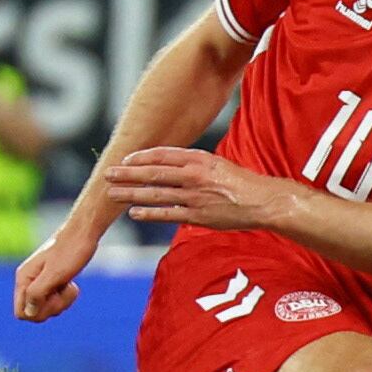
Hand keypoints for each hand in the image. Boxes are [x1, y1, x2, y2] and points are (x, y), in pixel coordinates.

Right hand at [13, 216, 104, 323]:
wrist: (83, 233)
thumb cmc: (71, 251)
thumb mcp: (55, 273)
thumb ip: (37, 292)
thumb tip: (27, 313)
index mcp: (24, 279)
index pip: (21, 312)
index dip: (39, 313)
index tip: (53, 297)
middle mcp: (28, 282)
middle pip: (35, 313)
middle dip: (52, 307)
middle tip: (63, 290)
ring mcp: (40, 282)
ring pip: (46, 308)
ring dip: (61, 302)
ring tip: (69, 285)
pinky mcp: (51, 282)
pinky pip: (54, 301)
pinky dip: (65, 297)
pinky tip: (71, 285)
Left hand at [105, 147, 291, 231]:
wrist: (264, 201)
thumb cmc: (242, 183)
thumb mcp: (217, 164)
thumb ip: (193, 165)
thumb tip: (170, 168)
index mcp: (199, 159)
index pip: (162, 156)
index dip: (140, 158)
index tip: (125, 160)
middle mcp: (193, 175)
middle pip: (153, 173)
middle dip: (127, 174)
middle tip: (108, 173)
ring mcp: (194, 196)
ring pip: (155, 193)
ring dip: (131, 193)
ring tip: (113, 193)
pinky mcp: (198, 215)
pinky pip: (168, 214)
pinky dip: (149, 213)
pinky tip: (134, 213)